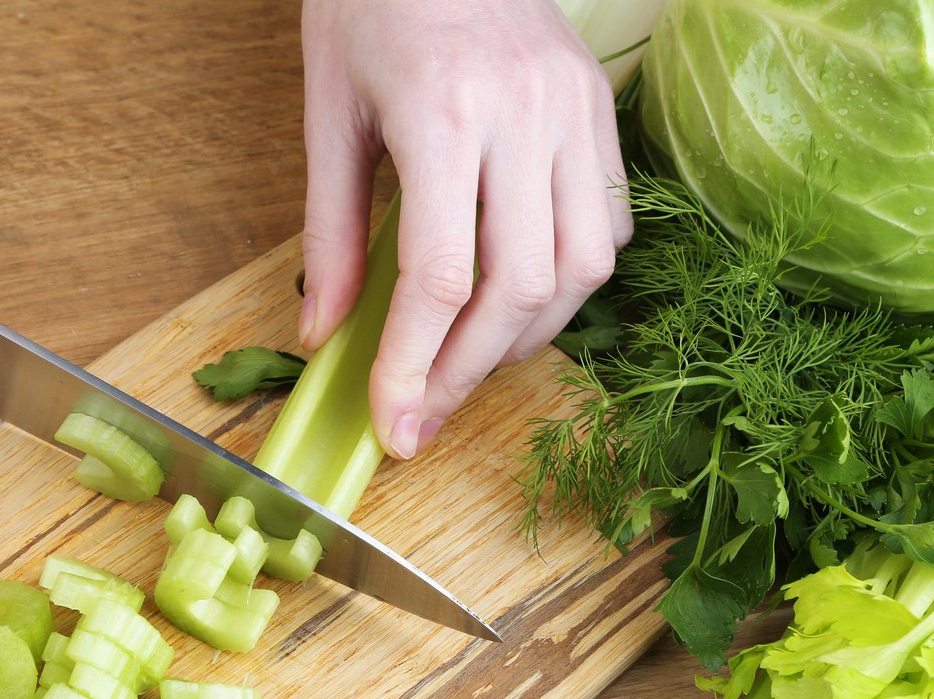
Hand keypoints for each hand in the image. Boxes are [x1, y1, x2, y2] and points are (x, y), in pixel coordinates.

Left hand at [300, 0, 631, 458]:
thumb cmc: (371, 5)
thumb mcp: (328, 112)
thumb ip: (329, 232)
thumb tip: (324, 334)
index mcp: (441, 112)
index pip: (441, 277)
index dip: (415, 366)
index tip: (392, 422)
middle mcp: (523, 115)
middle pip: (519, 290)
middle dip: (469, 373)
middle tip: (425, 415)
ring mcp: (575, 112)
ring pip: (581, 271)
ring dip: (528, 339)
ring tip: (471, 362)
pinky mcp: (603, 112)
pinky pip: (610, 229)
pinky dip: (571, 284)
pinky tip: (522, 296)